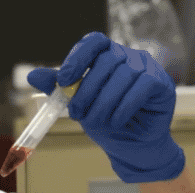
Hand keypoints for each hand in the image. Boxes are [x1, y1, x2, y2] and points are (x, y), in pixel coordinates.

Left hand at [27, 32, 184, 183]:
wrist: (130, 148)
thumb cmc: (106, 123)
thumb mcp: (78, 106)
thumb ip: (59, 90)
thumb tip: (33, 75)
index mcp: (106, 57)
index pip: (93, 42)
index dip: (77, 58)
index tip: (63, 80)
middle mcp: (128, 57)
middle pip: (105, 61)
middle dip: (86, 90)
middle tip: (77, 114)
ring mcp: (147, 68)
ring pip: (122, 76)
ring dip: (104, 103)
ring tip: (96, 121)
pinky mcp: (161, 83)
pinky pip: (141, 87)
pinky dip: (123, 107)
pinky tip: (116, 121)